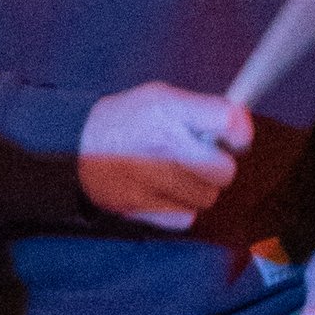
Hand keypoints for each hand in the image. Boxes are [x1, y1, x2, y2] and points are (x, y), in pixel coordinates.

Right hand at [80, 81, 251, 228]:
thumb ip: (201, 108)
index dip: (239, 131)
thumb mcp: (159, 96)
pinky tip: (163, 190)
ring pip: (208, 197)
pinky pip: (187, 217)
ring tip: (177, 173)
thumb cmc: (124, 121)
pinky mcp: (142, 208)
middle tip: (201, 157)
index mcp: (168, 110)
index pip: (227, 122)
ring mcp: (151, 180)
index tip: (233, 136)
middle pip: (225, 171)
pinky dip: (180, 208)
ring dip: (199, 188)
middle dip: (218, 165)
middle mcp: (162, 145)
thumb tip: (242, 121)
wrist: (73, 148)